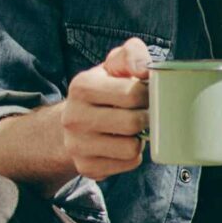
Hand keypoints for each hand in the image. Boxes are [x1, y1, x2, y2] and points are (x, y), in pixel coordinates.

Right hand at [61, 38, 152, 181]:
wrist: (74, 123)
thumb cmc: (104, 91)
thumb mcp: (114, 66)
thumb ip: (131, 55)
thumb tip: (143, 69)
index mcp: (82, 87)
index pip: (133, 94)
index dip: (148, 95)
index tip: (145, 94)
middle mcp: (73, 117)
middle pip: (133, 123)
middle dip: (146, 118)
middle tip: (143, 113)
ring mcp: (77, 146)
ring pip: (131, 148)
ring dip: (140, 139)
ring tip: (131, 129)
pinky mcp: (87, 167)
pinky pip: (128, 164)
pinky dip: (133, 155)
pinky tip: (122, 144)